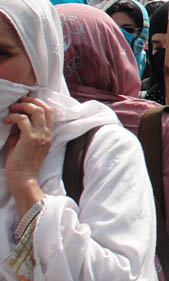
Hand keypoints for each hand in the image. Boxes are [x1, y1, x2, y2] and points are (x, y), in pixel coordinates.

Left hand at [5, 97, 51, 216]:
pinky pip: (22, 120)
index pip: (49, 112)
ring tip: (12, 108)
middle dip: (31, 101)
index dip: (39, 102)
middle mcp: (46, 133)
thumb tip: (16, 118)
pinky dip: (14, 117)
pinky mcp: (29, 139)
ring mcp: (39, 135)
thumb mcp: (25, 144)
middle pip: (44, 108)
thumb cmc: (22, 164)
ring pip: (36, 110)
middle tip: (19, 101)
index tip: (27, 101)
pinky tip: (6, 121)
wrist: (23, 179)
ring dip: (22, 106)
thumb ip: (23, 131)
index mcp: (48, 134)